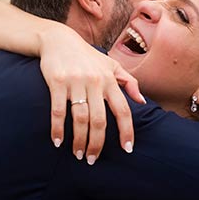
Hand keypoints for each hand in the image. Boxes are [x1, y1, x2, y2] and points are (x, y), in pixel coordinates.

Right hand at [37, 24, 144, 163]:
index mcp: (109, 80)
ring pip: (80, 119)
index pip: (123, 110)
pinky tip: (57, 141)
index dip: (126, 131)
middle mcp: (95, 81)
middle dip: (97, 144)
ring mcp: (76, 82)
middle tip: (92, 160)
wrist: (58, 39)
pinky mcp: (57, 82)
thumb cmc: (86, 55)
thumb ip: (128, 82)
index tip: (127, 149)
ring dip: (79, 141)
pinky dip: (57, 129)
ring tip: (77, 154)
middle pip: (99, 120)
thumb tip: (141, 101)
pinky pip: (58, 111)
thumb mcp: (110, 64)